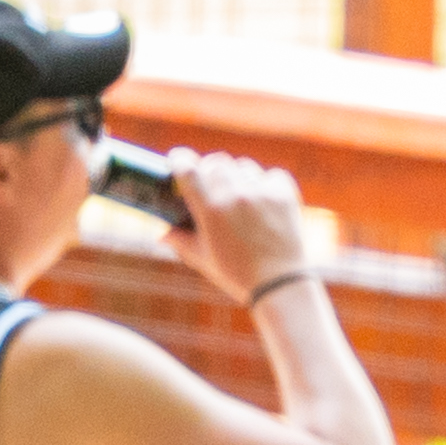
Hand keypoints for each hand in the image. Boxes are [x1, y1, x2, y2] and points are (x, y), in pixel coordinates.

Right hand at [167, 149, 312, 303]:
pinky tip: (263, 202)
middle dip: (210, 170)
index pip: (188, 169)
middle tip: (211, 183)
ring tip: (240, 197)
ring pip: (243, 166)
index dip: (180, 160)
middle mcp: (235, 196)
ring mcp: (262, 193)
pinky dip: (265, 184)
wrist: (279, 284)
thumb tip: (161, 234)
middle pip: (216, 162)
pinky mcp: (284, 193)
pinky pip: (270, 175)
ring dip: (238, 177)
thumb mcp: (203, 259)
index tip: (178, 160)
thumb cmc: (237, 274)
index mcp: (211, 210)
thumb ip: (180, 241)